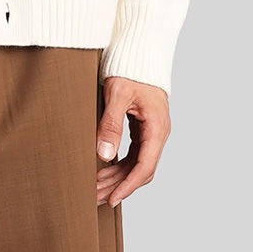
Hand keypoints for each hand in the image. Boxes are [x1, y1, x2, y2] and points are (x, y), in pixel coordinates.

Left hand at [95, 76, 170, 206]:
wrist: (139, 52)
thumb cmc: (130, 69)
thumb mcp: (117, 94)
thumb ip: (111, 124)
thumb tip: (105, 154)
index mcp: (157, 127)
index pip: (145, 166)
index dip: (128, 186)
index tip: (111, 199)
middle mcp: (157, 133)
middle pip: (140, 169)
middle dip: (118, 186)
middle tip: (95, 197)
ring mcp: (151, 132)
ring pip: (136, 164)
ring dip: (117, 178)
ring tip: (95, 189)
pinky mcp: (143, 129)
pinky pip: (133, 154)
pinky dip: (118, 165)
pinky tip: (102, 172)